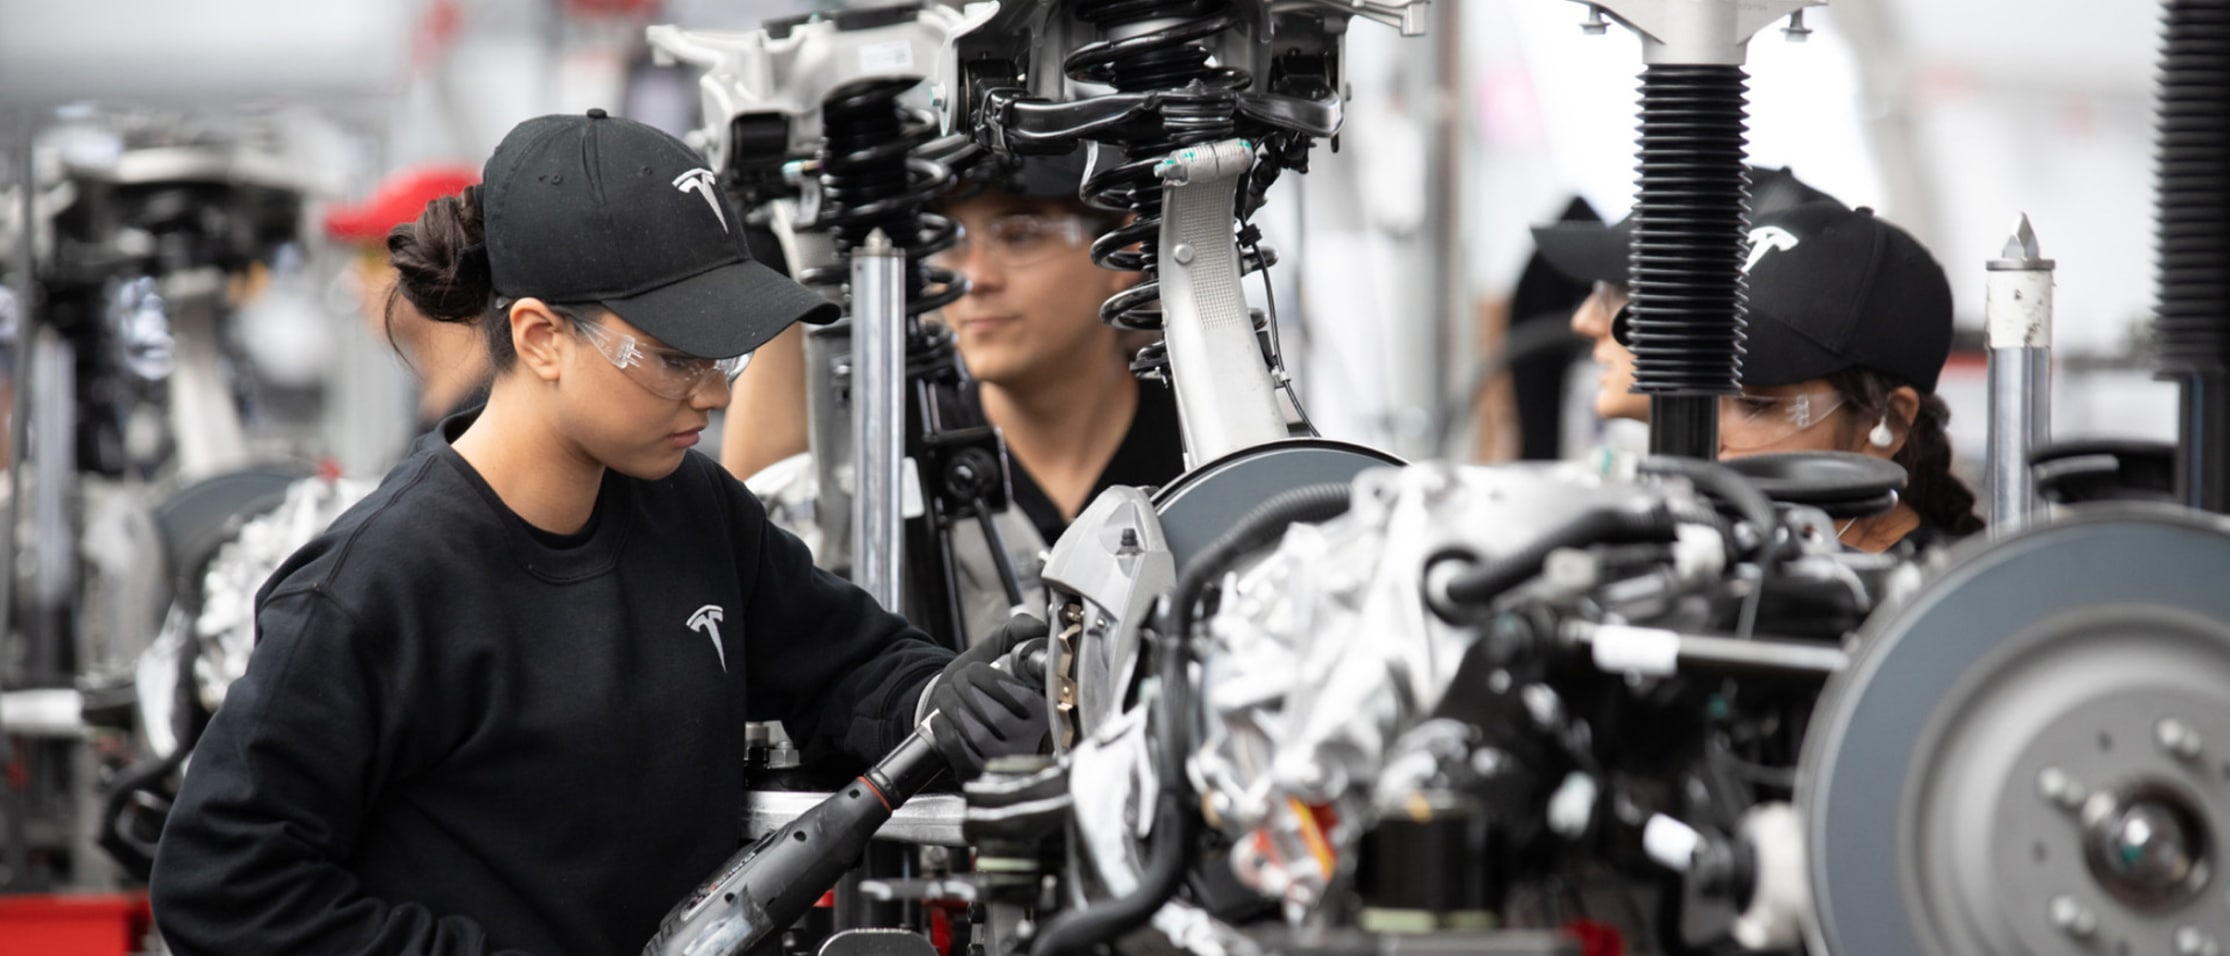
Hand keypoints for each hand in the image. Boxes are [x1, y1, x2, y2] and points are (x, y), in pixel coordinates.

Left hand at [924, 615, 1050, 778]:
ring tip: (946, 695)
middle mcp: (1031, 742)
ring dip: (954, 709)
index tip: (974, 670)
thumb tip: (1038, 627)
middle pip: (998, 717)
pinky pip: (962, 757)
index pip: (1022, 699)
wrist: (953, 711)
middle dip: (967, 691)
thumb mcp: (1000, 653)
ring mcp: (1005, 762)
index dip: (991, 680)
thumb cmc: (981, 685)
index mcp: (1044, 712)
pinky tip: (941, 720)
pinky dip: (947, 734)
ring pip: (980, 737)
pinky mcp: (978, 774)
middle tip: (956, 681)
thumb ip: (1018, 631)